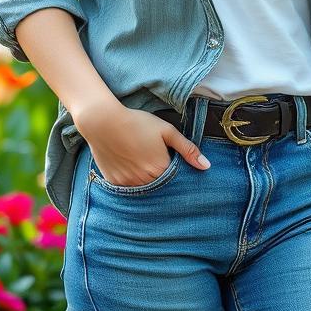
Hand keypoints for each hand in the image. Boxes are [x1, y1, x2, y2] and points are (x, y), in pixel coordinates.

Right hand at [78, 105, 210, 186]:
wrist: (104, 122)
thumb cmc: (138, 123)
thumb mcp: (166, 131)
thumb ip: (187, 149)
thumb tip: (206, 166)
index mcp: (161, 169)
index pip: (175, 178)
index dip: (174, 169)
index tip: (169, 159)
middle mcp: (146, 181)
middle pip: (160, 185)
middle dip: (161, 176)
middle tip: (153, 157)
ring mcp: (129, 184)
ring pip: (145, 188)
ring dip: (147, 179)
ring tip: (140, 160)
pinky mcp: (115, 183)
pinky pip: (128, 188)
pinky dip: (131, 179)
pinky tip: (129, 164)